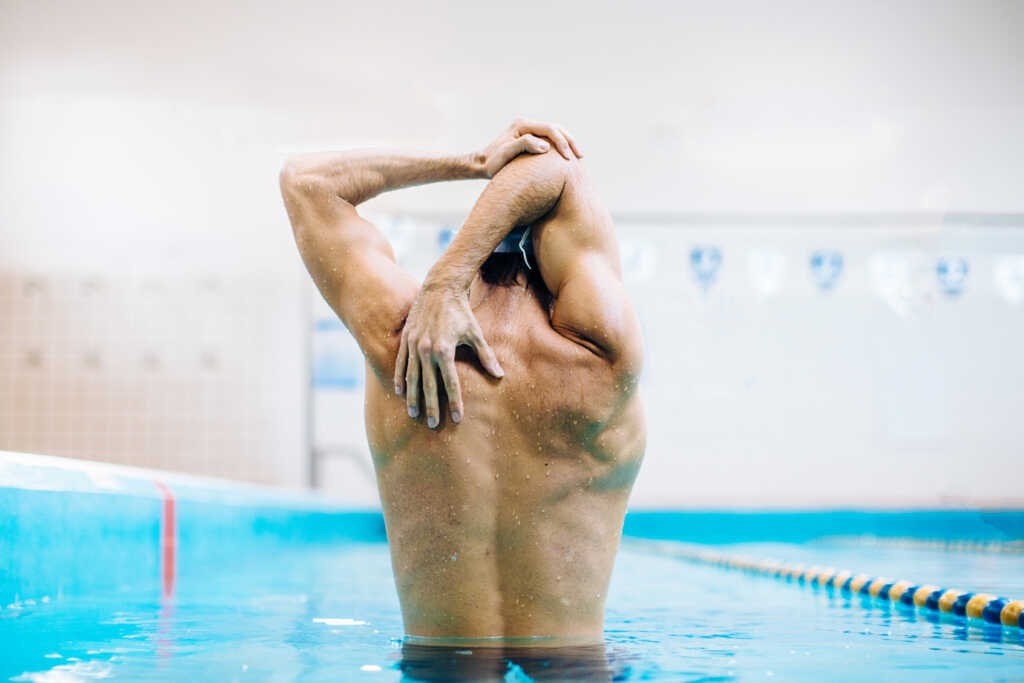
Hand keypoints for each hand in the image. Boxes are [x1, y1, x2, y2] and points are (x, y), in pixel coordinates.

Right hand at [393, 284, 503, 427]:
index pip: (450, 383)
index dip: (454, 402)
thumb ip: (485, 356)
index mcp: (444, 350)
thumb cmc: (461, 312)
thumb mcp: (475, 333)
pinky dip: (400, 379)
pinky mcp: (406, 339)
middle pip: (428, 385)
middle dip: (431, 407)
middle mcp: (426, 350)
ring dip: (413, 398)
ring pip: (412, 378)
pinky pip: (401, 364)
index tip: (456, 419)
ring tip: (414, 414)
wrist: (440, 288)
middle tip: (433, 425)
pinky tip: (401, 393)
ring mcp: (413, 345)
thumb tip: (499, 375)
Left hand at [478, 117, 582, 177]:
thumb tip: (546, 146)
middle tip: (580, 155)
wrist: (482, 163)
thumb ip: (525, 145)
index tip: (568, 158)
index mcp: (522, 125)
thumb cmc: (493, 162)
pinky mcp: (529, 138)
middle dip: (569, 141)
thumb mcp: (507, 154)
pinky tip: (566, 156)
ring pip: (554, 132)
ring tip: (577, 155)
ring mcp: (528, 130)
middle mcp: (526, 124)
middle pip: (555, 128)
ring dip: (567, 142)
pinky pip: (549, 139)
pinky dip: (560, 145)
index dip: (562, 142)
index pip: (549, 129)